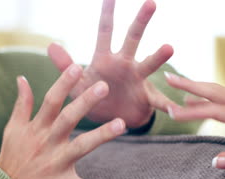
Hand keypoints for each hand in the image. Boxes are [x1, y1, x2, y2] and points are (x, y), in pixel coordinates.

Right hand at [0, 64, 127, 178]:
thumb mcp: (12, 130)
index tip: (77, 67)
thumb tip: (21, 78)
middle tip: (104, 85)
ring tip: (121, 123)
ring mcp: (55, 166)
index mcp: (36, 129)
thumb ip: (22, 104)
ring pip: (81, 148)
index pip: (51, 101)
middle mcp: (47, 144)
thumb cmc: (11, 159)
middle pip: (68, 119)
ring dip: (101, 136)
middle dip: (85, 102)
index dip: (63, 84)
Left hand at [48, 0, 174, 128]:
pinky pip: (158, 101)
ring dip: (158, 56)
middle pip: (132, 39)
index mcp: (105, 60)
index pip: (105, 32)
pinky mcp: (146, 98)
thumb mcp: (77, 84)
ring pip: (149, 64)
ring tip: (169, 47)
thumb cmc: (94, 98)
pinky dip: (166, 104)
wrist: (111, 122)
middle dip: (140, 22)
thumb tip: (51, 45)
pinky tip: (174, 107)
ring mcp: (137, 80)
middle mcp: (124, 64)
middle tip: (150, 2)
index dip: (107, 14)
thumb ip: (66, 66)